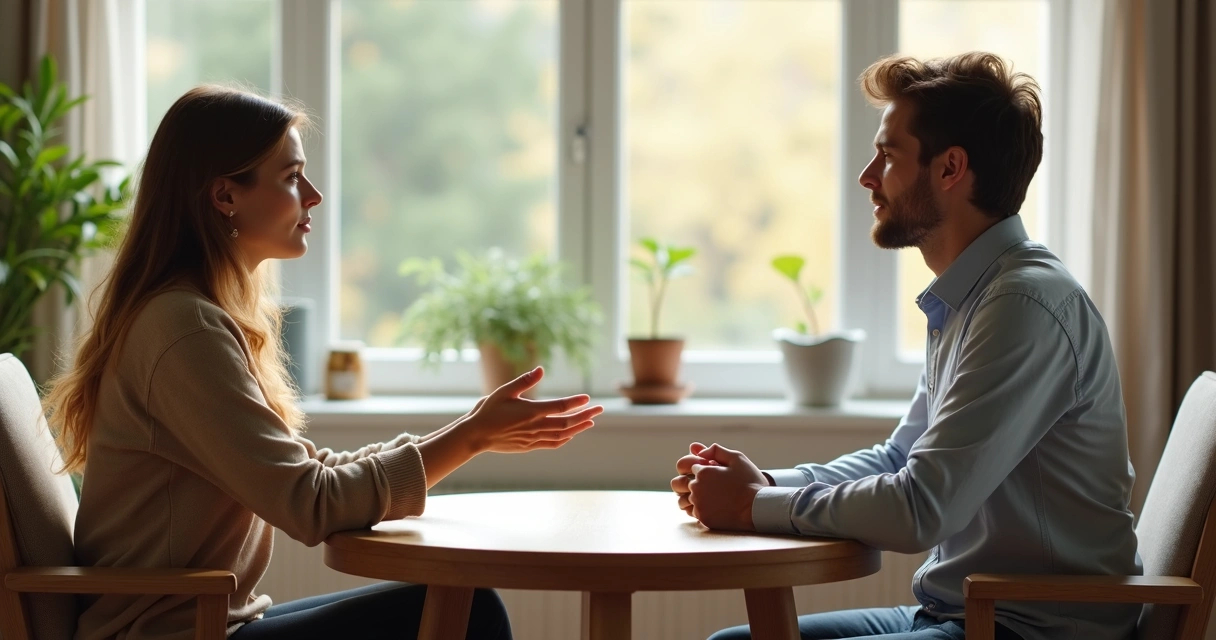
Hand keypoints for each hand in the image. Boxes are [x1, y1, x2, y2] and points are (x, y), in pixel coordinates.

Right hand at [459, 367, 602, 453]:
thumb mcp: (504, 391)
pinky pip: (553, 444)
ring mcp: (533, 439)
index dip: (576, 402)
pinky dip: (565, 439)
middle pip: (567, 422)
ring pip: (563, 435)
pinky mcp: (529, 446)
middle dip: (585, 415)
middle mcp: (535, 427)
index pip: (560, 407)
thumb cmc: (488, 411)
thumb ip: (524, 381)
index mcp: (531, 412)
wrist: (475, 436)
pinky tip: (571, 434)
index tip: (587, 398)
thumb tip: (541, 370)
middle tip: (600, 409)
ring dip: (578, 428)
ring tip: (590, 421)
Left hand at [685, 443, 767, 530]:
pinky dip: (701, 509)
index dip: (703, 470)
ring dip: (695, 497)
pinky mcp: (703, 518)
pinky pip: (694, 512)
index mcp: (703, 472)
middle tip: (713, 487)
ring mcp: (698, 504)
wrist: (758, 508)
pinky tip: (714, 508)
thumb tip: (697, 449)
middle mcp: (696, 488)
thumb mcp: (737, 458)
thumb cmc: (750, 482)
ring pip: (686, 499)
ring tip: (711, 498)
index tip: (715, 475)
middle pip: (685, 483)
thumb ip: (716, 451)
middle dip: (695, 483)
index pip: (692, 467)